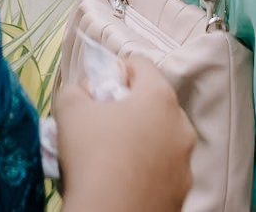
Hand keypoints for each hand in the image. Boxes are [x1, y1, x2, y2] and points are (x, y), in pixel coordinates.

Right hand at [54, 54, 194, 211]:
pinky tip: (125, 179)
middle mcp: (181, 126)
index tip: (101, 86)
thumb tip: (83, 91)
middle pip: (155, 104)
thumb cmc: (92, 154)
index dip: (117, 70)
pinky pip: (164, 170)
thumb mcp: (69, 109)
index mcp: (159, 97)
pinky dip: (149, 170)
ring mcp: (185, 161)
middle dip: (132, 109)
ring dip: (143, 140)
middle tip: (105, 122)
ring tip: (115, 156)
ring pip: (163, 139)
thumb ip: (76, 89)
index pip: (141, 65)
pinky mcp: (183, 191)